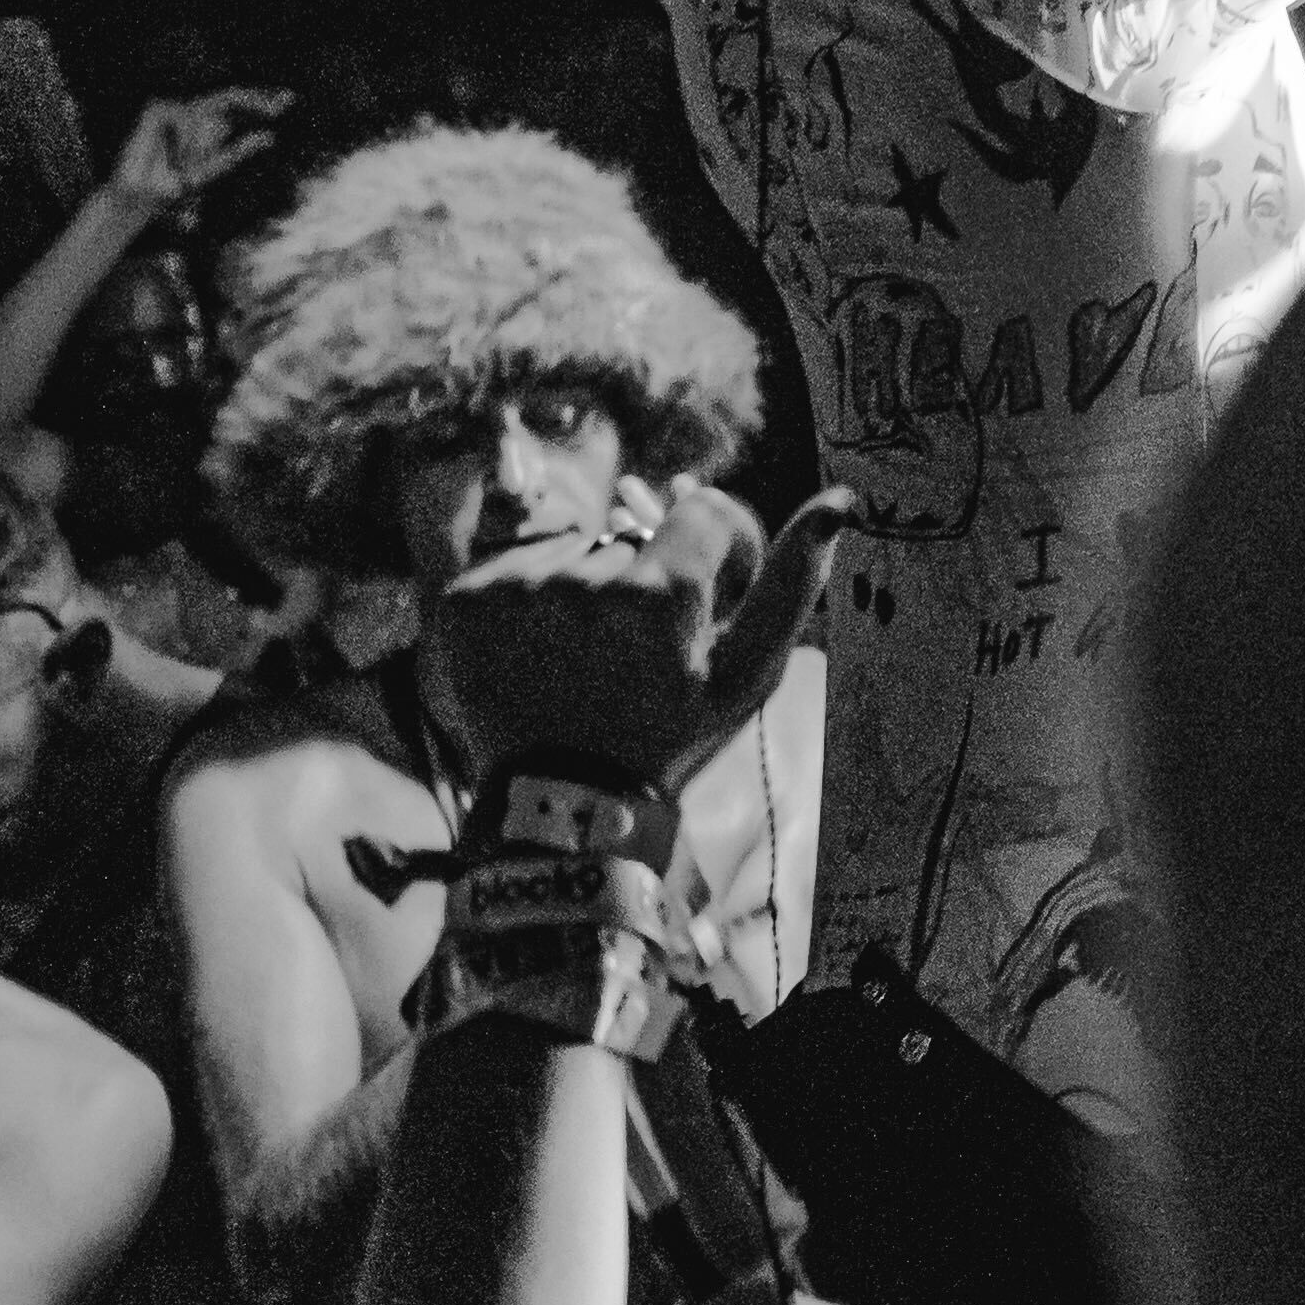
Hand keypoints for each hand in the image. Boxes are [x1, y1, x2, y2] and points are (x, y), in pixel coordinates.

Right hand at [105, 87, 287, 215]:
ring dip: (202, 144)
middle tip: (277, 108)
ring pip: (206, 112)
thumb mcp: (212, 170)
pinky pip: (184, 116)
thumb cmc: (174, 185)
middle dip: (256, 99)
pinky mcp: (157, 109)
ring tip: (189, 166)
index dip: (264, 100)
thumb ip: (238, 152)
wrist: (141, 197)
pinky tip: (178, 157)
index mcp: (214, 127)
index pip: (242, 107)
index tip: (290, 99)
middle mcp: (197, 114)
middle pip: (232, 96)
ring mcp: (176, 109)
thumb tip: (270, 136)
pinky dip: (186, 140)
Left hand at [429, 486, 857, 798]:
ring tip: (586, 656)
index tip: (705, 605)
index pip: (706, 510)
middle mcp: (583, 578)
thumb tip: (838, 503)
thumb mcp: (748, 675)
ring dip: (590, 590)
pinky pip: (522, 563)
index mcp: (658, 593)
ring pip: (580, 550)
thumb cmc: (669, 735)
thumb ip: (793, 584)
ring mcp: (516, 587)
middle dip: (647, 579)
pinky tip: (543, 649)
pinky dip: (536, 597)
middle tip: (637, 649)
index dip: (718, 554)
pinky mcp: (466, 598)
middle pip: (639, 537)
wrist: (561, 802)